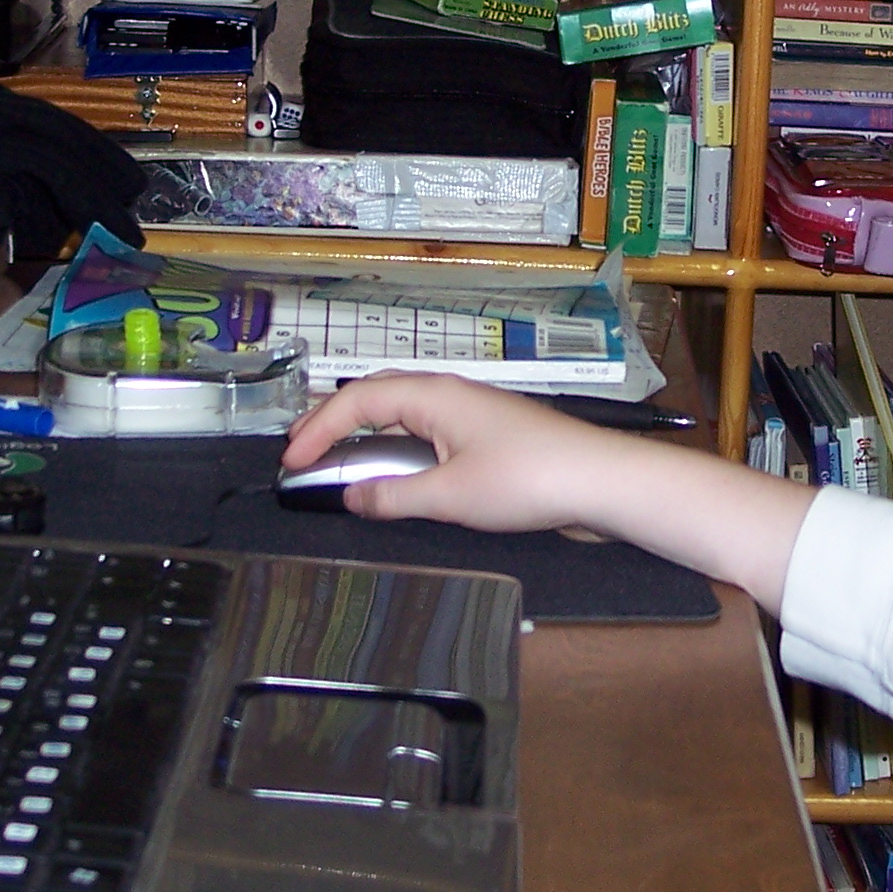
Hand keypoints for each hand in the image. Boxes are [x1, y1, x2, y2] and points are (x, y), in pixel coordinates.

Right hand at [282, 372, 821, 611]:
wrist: (602, 482)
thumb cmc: (530, 479)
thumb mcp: (449, 496)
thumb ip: (393, 497)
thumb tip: (354, 498)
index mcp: (434, 394)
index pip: (357, 400)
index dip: (316, 429)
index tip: (290, 460)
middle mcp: (450, 395)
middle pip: (378, 399)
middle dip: (336, 426)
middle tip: (304, 457)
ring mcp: (471, 416)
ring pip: (404, 419)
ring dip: (369, 442)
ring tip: (340, 470)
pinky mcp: (490, 441)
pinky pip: (430, 439)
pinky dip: (401, 456)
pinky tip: (398, 483)